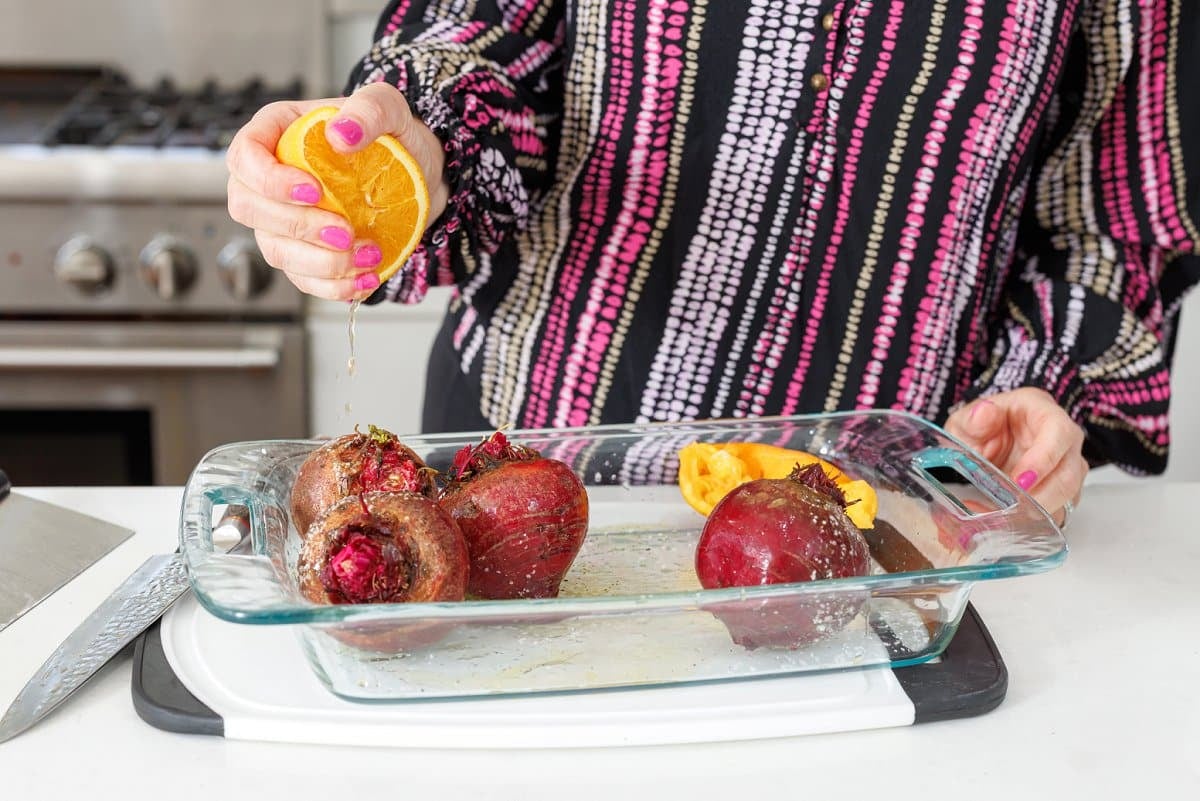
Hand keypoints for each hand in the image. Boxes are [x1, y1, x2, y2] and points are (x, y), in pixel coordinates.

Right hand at [225, 83, 448, 300]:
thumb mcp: (391, 108)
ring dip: (319, 263)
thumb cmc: (395, 137)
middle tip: (345, 232)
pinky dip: (333, 286)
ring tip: (367, 256)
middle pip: (249, 209)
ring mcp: (284, 221)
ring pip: (275, 250)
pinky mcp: (306, 254)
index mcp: (278, 133)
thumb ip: (370, 109)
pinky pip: (304, 279)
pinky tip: (365, 280)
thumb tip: (341, 133)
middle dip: (296, 227)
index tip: (313, 190)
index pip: (243, 156)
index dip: (267, 179)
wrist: (421, 177)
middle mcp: (271, 179)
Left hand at [945, 388, 1086, 527]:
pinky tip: (1007, 524)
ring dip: (1038, 513)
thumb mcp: (969, 419)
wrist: (989, 439)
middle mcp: (1065, 441)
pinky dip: (1035, 522)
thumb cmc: (985, 425)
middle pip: (1070, 472)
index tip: (1020, 482)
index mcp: (1045, 413)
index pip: (1058, 434)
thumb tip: (984, 412)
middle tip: (1013, 510)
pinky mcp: (1061, 491)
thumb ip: (974, 418)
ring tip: (1004, 520)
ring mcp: (1067, 467)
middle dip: (1043, 496)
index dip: (1043, 460)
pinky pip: (1058, 510)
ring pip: (1068, 496)